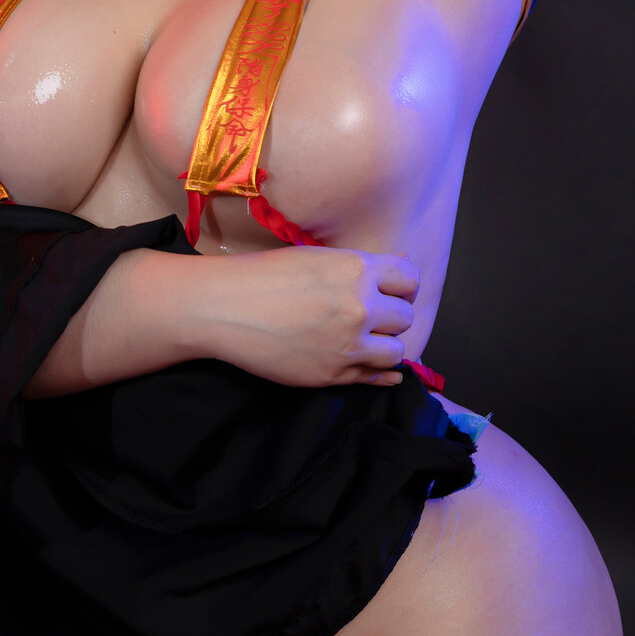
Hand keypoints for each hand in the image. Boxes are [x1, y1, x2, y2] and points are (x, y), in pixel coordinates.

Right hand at [195, 245, 418, 388]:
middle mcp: (360, 306)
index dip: (401, 287)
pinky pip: (376, 377)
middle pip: (404, 317)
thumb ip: (362, 266)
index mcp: (357, 270)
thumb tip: (404, 265)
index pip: (409, 280)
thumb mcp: (316, 258)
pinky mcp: (333, 374)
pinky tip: (377, 368)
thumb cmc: (264, 275)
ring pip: (396, 351)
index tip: (391, 293)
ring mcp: (348, 344)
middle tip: (372, 317)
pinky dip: (381, 373)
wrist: (225, 308)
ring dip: (385, 345)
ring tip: (366, 340)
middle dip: (391, 316)